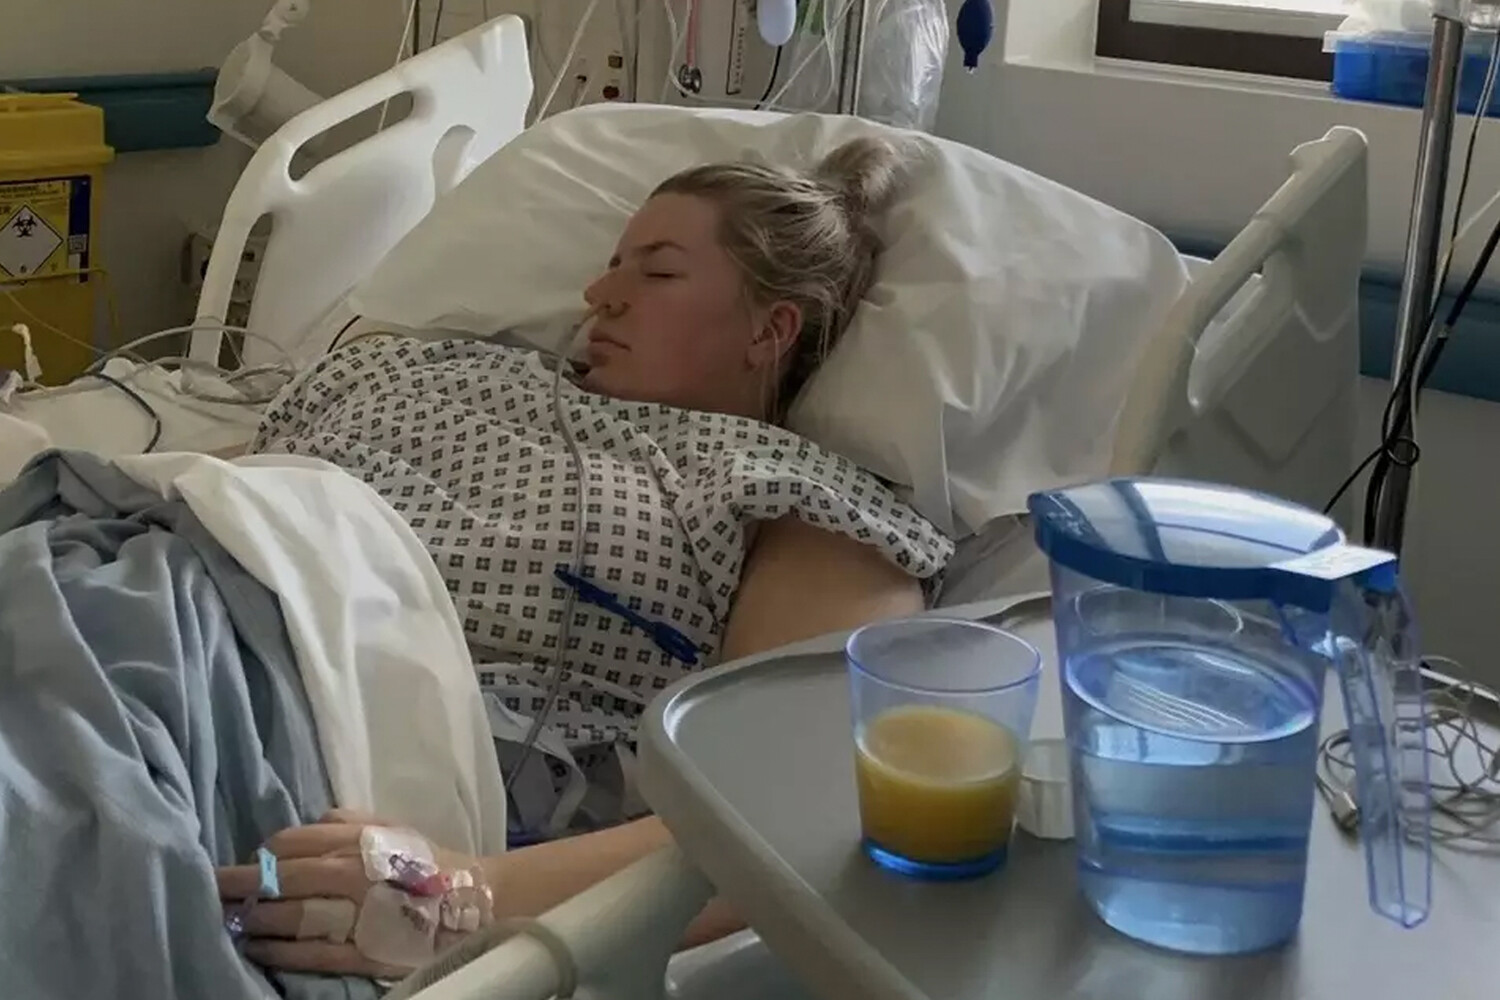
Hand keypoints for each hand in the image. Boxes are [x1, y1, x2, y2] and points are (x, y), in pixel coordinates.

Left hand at [216, 809, 488, 977]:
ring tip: (231, 919)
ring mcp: (354, 914)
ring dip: (255, 918)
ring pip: (291, 916)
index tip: (242, 861)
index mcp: (357, 839)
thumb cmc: (425, 860)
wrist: (469, 900)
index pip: (290, 842)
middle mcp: (351, 873)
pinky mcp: (361, 951)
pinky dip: (278, 951)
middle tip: (211, 888)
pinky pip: (310, 953)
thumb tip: (308, 820)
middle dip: (240, 884)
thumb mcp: (391, 825)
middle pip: (281, 878)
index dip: (260, 853)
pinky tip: (256, 948)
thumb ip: (348, 820)